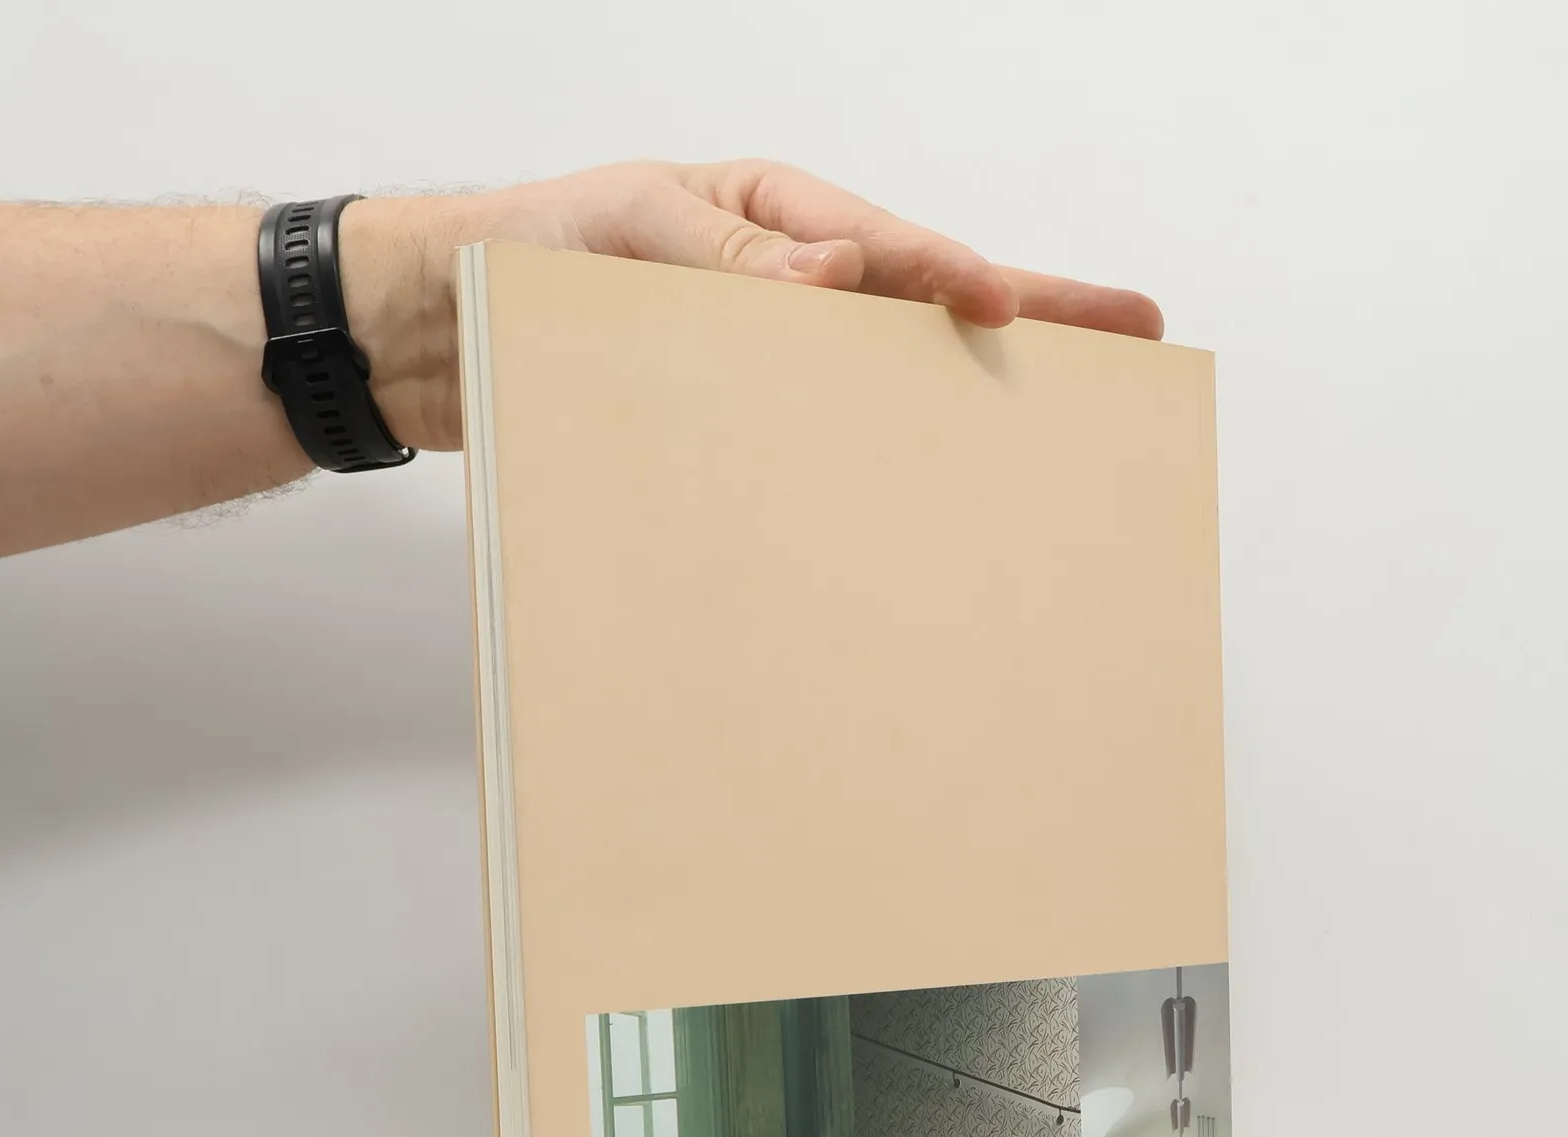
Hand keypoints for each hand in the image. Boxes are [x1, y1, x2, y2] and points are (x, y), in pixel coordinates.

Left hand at [341, 159, 1164, 451]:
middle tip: (1135, 332)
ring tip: (1062, 420)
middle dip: (1033, 315)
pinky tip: (923, 488)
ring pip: (885, 374)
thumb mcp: (623, 234)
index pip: (886, 246)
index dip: (954, 278)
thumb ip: (726, 258)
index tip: (1015, 312)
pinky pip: (816, 433)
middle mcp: (783, 283)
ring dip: (966, 398)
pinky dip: (870, 456)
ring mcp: (765, 353)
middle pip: (925, 300)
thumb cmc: (523, 259)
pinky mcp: (731, 418)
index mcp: (771, 217)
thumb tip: (832, 277)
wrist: (432, 335)